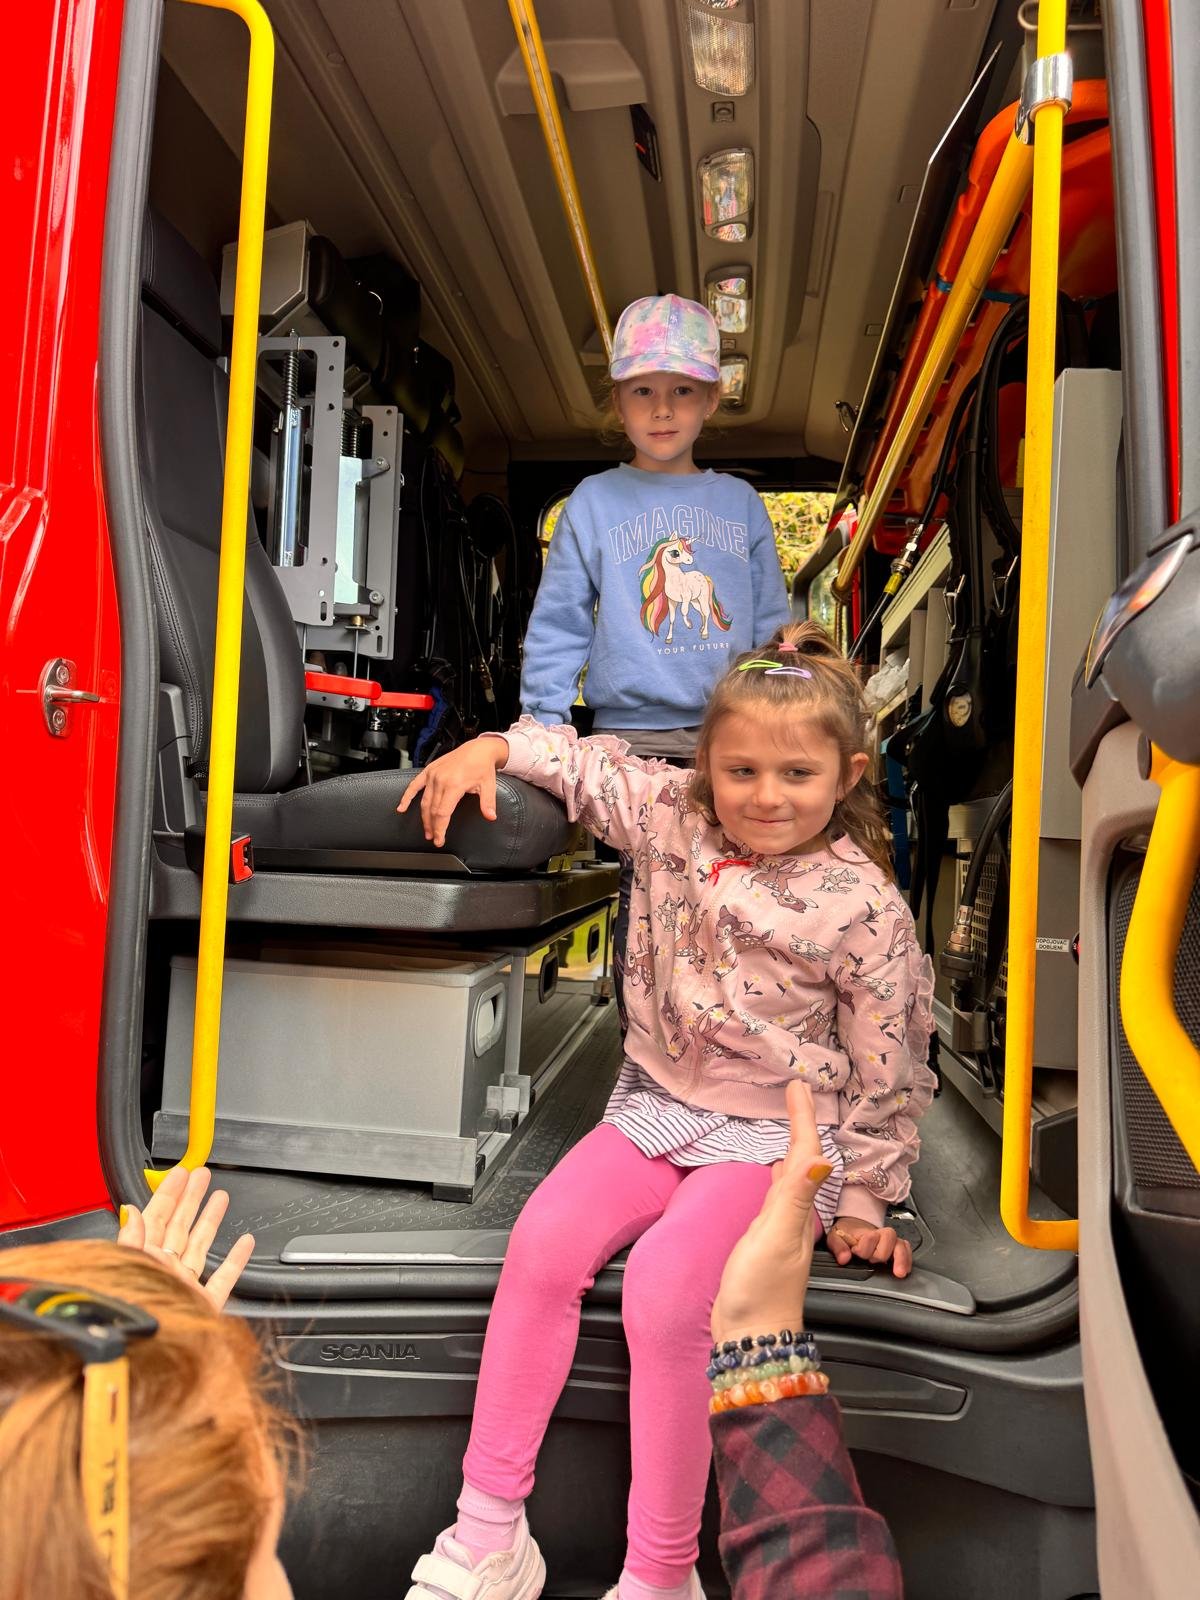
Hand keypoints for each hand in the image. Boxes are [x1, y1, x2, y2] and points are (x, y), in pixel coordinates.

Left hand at [118, 1166, 254, 1312]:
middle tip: (202, 1176)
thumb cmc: (133, 1321)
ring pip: (200, 1246)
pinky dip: (235, 1260)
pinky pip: (223, 1279)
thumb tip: (130, 1211)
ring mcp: (185, 1288)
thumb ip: (130, 1242)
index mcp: (144, 1262)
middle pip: (179, 1227)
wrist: (149, 1366)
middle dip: (191, 1199)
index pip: (157, 1219)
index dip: (169, 1194)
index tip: (181, 1173)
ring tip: (220, 1197)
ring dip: (210, 1220)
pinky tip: (244, 1242)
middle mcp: (165, 1272)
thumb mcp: (128, 1273)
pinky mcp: (204, 1307)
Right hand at [397, 737, 508, 848]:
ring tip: (427, 831)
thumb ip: (487, 802)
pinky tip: (402, 807)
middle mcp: (440, 780)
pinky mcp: (429, 770)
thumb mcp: (489, 785)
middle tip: (433, 839)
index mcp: (454, 785)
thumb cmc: (482, 766)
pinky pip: (414, 785)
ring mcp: (433, 775)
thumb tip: (491, 816)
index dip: (440, 829)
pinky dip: (407, 797)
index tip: (439, 840)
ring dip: (424, 818)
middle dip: (432, 827)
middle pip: (432, 810)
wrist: (477, 749)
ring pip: (424, 801)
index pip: (442, 813)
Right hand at [712, 1080, 831, 1344]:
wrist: (751, 1337)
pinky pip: (781, 1195)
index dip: (803, 1119)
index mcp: (799, 1210)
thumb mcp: (776, 1238)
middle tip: (796, 1095)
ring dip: (795, 1146)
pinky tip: (778, 1172)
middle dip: (802, 1125)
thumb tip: (823, 1157)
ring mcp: (782, 1228)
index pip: (806, 1154)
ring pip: (795, 1175)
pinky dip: (781, 1175)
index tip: (798, 1088)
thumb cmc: (761, 1291)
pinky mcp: (767, 1239)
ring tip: (791, 1122)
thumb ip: (796, 1198)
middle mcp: (795, 1215)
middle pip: (804, 1159)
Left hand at [827, 1214, 912, 1278]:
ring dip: (901, 1258)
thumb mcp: (834, 1237)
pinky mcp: (895, 1248)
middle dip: (881, 1253)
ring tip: (899, 1272)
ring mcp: (889, 1241)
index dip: (863, 1248)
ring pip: (901, 1244)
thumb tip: (844, 1258)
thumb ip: (838, 1247)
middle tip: (872, 1260)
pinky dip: (907, 1259)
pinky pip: (906, 1250)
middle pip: (889, 1238)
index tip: (855, 1252)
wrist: (851, 1228)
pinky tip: (905, 1269)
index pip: (870, 1237)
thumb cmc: (844, 1234)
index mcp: (865, 1231)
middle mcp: (880, 1235)